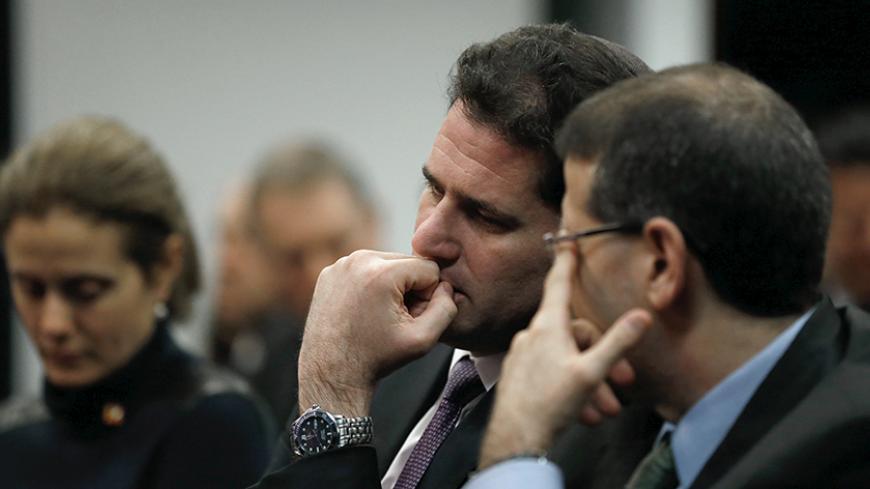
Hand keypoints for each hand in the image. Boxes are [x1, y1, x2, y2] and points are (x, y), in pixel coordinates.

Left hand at [297, 250, 457, 416]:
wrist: (331, 373)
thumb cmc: (376, 358)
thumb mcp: (423, 339)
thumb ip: (446, 308)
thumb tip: (446, 286)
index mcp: (381, 272)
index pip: (429, 268)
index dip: (428, 296)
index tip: (411, 318)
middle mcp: (357, 260)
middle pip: (407, 262)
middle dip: (410, 289)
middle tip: (395, 319)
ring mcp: (340, 264)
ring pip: (387, 264)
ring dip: (392, 286)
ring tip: (380, 316)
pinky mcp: (330, 272)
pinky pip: (365, 269)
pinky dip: (371, 286)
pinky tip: (364, 312)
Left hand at [478, 246, 650, 467]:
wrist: (515, 439)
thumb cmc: (550, 403)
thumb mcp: (591, 372)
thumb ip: (617, 343)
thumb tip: (641, 317)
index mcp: (548, 326)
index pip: (559, 284)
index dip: (567, 262)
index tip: (567, 241)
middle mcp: (532, 335)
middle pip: (576, 334)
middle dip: (602, 358)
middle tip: (622, 384)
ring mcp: (524, 356)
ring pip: (566, 359)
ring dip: (590, 382)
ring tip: (604, 409)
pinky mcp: (519, 376)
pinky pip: (551, 373)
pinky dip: (571, 389)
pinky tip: (583, 412)